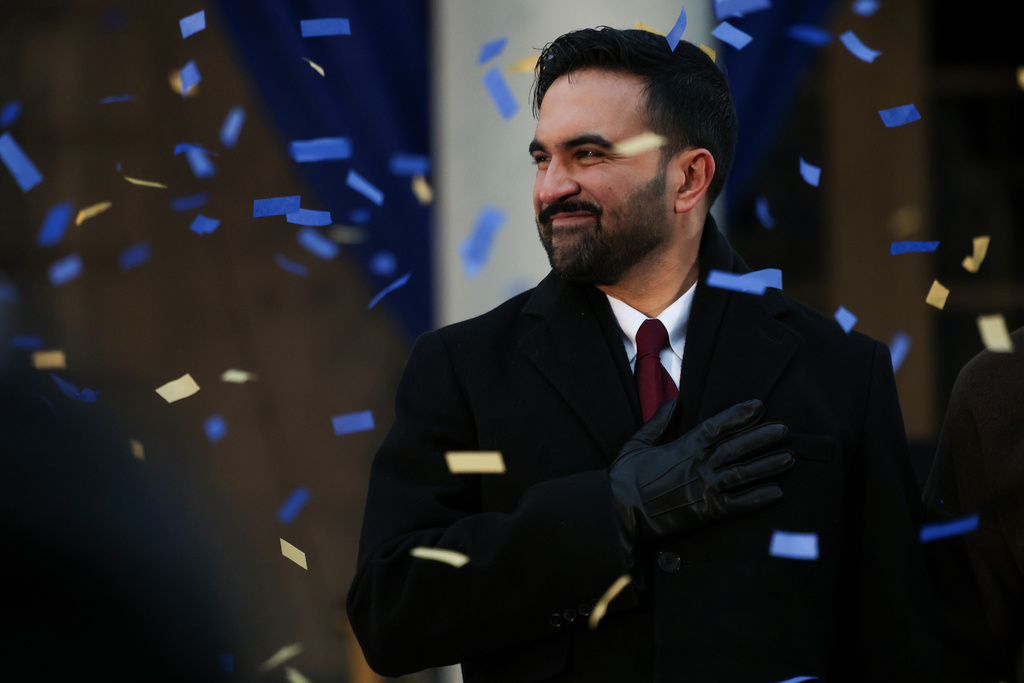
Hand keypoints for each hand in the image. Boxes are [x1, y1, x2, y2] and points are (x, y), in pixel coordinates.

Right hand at [609, 399, 792, 543]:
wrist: (620, 511)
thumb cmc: (625, 478)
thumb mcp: (638, 443)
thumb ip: (658, 423)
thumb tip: (674, 403)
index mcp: (683, 446)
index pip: (718, 425)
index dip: (740, 415)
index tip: (759, 406)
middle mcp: (699, 464)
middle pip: (738, 446)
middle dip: (763, 437)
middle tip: (783, 430)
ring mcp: (705, 487)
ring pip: (744, 473)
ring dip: (768, 465)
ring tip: (788, 459)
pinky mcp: (706, 511)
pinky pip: (739, 504)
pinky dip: (759, 498)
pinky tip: (776, 493)